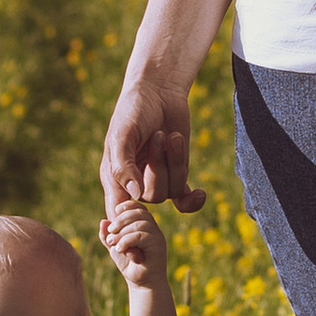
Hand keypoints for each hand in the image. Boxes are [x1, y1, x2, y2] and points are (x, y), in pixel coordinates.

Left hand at [98, 197, 170, 290]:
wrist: (142, 284)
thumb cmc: (130, 265)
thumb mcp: (115, 248)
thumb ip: (108, 236)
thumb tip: (103, 222)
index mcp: (145, 226)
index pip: (139, 208)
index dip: (128, 206)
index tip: (115, 212)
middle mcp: (154, 229)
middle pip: (140, 213)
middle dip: (121, 219)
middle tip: (110, 232)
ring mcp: (158, 237)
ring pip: (140, 224)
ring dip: (122, 232)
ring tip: (113, 243)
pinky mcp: (158, 246)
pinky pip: (141, 236)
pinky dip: (127, 240)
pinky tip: (120, 249)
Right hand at [100, 70, 206, 216]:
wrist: (158, 92)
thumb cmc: (133, 110)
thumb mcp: (123, 135)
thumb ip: (123, 165)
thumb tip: (135, 195)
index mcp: (114, 177)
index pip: (118, 212)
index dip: (125, 223)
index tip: (135, 216)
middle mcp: (135, 183)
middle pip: (152, 198)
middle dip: (160, 165)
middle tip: (159, 135)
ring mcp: (157, 179)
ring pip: (172, 190)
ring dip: (176, 161)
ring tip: (170, 134)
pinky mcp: (176, 173)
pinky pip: (184, 199)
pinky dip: (192, 200)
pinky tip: (200, 194)